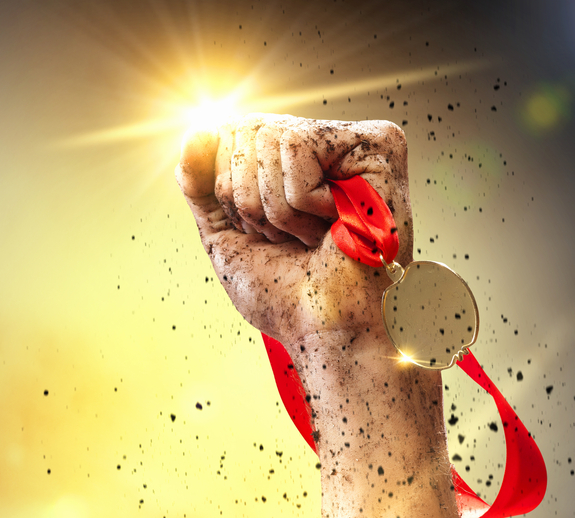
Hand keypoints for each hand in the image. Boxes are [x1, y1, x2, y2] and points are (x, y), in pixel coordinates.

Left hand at [176, 113, 412, 348]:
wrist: (325, 331)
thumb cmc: (284, 295)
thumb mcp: (225, 236)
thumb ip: (201, 184)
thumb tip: (195, 130)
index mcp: (291, 166)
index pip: (228, 135)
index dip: (229, 191)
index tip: (265, 235)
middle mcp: (323, 147)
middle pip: (246, 131)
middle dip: (250, 200)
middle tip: (290, 240)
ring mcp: (352, 144)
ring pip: (271, 138)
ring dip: (278, 209)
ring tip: (313, 238)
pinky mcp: (378, 145)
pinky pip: (298, 145)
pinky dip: (302, 201)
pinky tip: (335, 225)